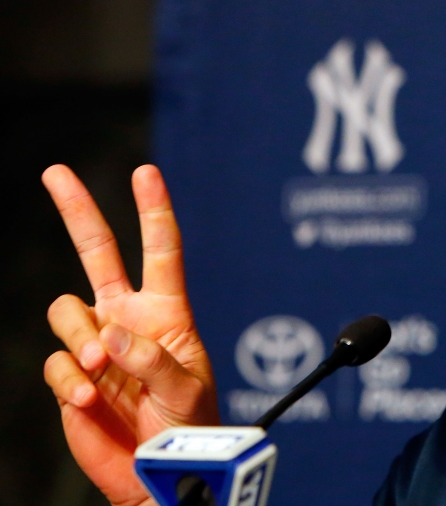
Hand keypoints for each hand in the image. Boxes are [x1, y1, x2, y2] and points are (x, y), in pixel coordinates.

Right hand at [42, 164, 219, 505]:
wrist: (157, 474)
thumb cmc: (189, 427)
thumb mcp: (187, 389)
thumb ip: (154, 360)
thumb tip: (111, 335)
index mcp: (167, 312)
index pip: (161, 251)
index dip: (154, 211)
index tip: (146, 172)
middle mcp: (127, 319)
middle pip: (97, 253)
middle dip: (78, 211)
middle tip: (56, 172)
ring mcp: (97, 346)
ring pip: (65, 311)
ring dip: (77, 337)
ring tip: (97, 369)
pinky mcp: (71, 377)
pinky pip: (56, 364)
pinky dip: (67, 379)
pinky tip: (88, 400)